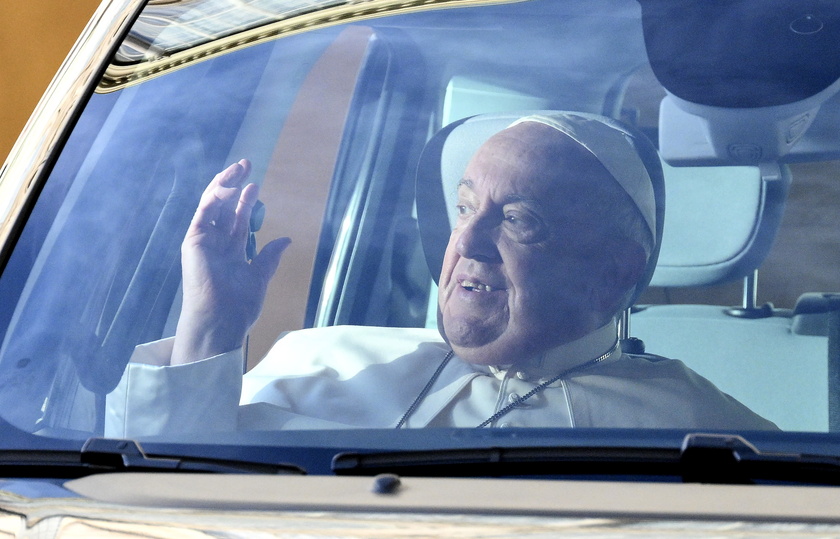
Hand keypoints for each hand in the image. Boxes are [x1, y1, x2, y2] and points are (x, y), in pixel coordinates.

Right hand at [171, 159, 289, 364]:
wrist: (221, 319)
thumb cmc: (238, 305)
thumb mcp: (260, 277)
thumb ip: (270, 257)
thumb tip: (286, 240)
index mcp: (231, 252)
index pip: (238, 220)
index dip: (246, 202)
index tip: (256, 185)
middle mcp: (216, 243)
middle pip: (226, 208)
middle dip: (236, 186)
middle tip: (247, 165)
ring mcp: (204, 240)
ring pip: (214, 204)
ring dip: (225, 184)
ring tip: (239, 167)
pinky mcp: (194, 239)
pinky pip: (205, 211)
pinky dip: (216, 196)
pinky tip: (229, 184)